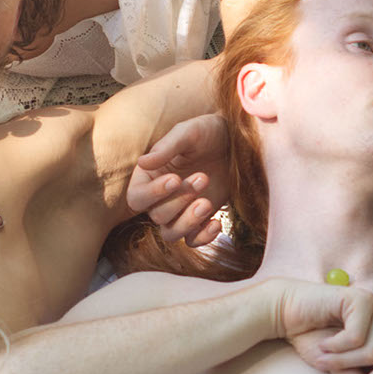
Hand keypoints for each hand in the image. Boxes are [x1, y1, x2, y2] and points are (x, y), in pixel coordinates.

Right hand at [127, 113, 229, 246]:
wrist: (235, 143)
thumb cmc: (207, 133)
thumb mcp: (188, 133)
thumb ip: (166, 148)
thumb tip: (142, 163)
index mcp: (148, 177)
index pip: (137, 197)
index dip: (153, 194)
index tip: (176, 179)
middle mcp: (159, 198)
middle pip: (157, 216)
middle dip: (180, 200)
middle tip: (203, 177)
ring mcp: (179, 211)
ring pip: (171, 233)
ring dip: (188, 222)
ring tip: (207, 203)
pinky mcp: (199, 220)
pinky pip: (193, 241)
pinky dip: (203, 238)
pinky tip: (216, 222)